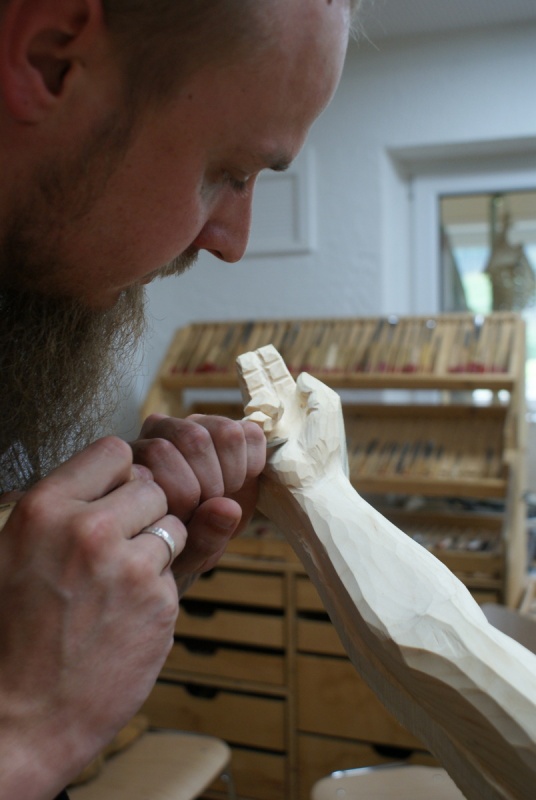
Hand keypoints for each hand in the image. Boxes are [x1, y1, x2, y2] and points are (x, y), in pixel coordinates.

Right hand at [0, 436, 183, 794]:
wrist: (20, 720)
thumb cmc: (13, 635)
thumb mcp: (17, 554)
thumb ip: (65, 510)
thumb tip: (122, 472)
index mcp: (44, 509)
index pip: (113, 451)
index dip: (121, 475)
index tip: (113, 500)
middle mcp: (87, 528)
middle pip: (152, 486)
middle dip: (143, 514)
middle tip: (113, 554)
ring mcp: (127, 565)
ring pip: (173, 526)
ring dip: (158, 550)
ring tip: (118, 587)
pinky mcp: (159, 602)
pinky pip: (178, 572)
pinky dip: (159, 591)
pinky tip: (125, 620)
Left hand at [130, 413, 265, 575]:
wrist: (193, 535)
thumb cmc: (176, 545)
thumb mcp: (182, 554)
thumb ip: (201, 538)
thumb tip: (227, 506)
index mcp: (137, 457)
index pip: (160, 452)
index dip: (182, 492)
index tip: (185, 522)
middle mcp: (162, 431)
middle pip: (194, 438)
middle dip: (210, 483)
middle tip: (208, 508)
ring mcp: (197, 425)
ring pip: (224, 431)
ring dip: (233, 471)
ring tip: (225, 494)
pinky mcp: (228, 428)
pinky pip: (251, 434)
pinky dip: (253, 462)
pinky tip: (241, 482)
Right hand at [238, 344, 348, 487]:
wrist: (313, 484)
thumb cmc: (325, 451)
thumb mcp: (328, 410)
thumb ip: (316, 389)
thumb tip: (299, 377)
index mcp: (299, 410)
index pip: (280, 381)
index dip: (271, 366)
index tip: (263, 352)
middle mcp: (280, 418)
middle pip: (262, 387)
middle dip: (254, 371)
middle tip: (247, 356)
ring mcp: (265, 430)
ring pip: (252, 399)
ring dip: (249, 380)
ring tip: (245, 361)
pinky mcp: (253, 444)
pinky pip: (249, 419)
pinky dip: (256, 408)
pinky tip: (264, 403)